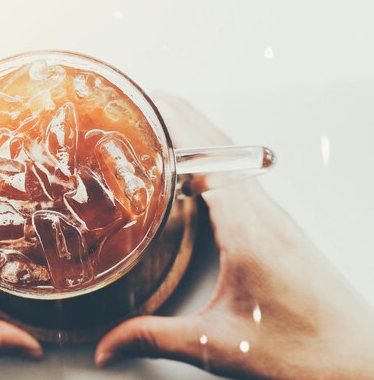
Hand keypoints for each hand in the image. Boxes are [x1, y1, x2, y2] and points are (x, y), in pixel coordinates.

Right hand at [95, 95, 373, 378]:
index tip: (144, 108)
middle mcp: (264, 215)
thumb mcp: (216, 344)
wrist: (356, 364)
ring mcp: (274, 220)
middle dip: (177, 119)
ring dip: (195, 137)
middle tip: (142, 104)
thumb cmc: (305, 352)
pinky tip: (192, 174)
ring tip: (159, 128)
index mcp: (248, 229)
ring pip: (229, 160)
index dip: (172, 127)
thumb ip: (153, 339)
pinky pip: (238, 179)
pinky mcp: (277, 230)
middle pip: (216, 147)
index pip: (204, 158)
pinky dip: (210, 162)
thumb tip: (108, 343)